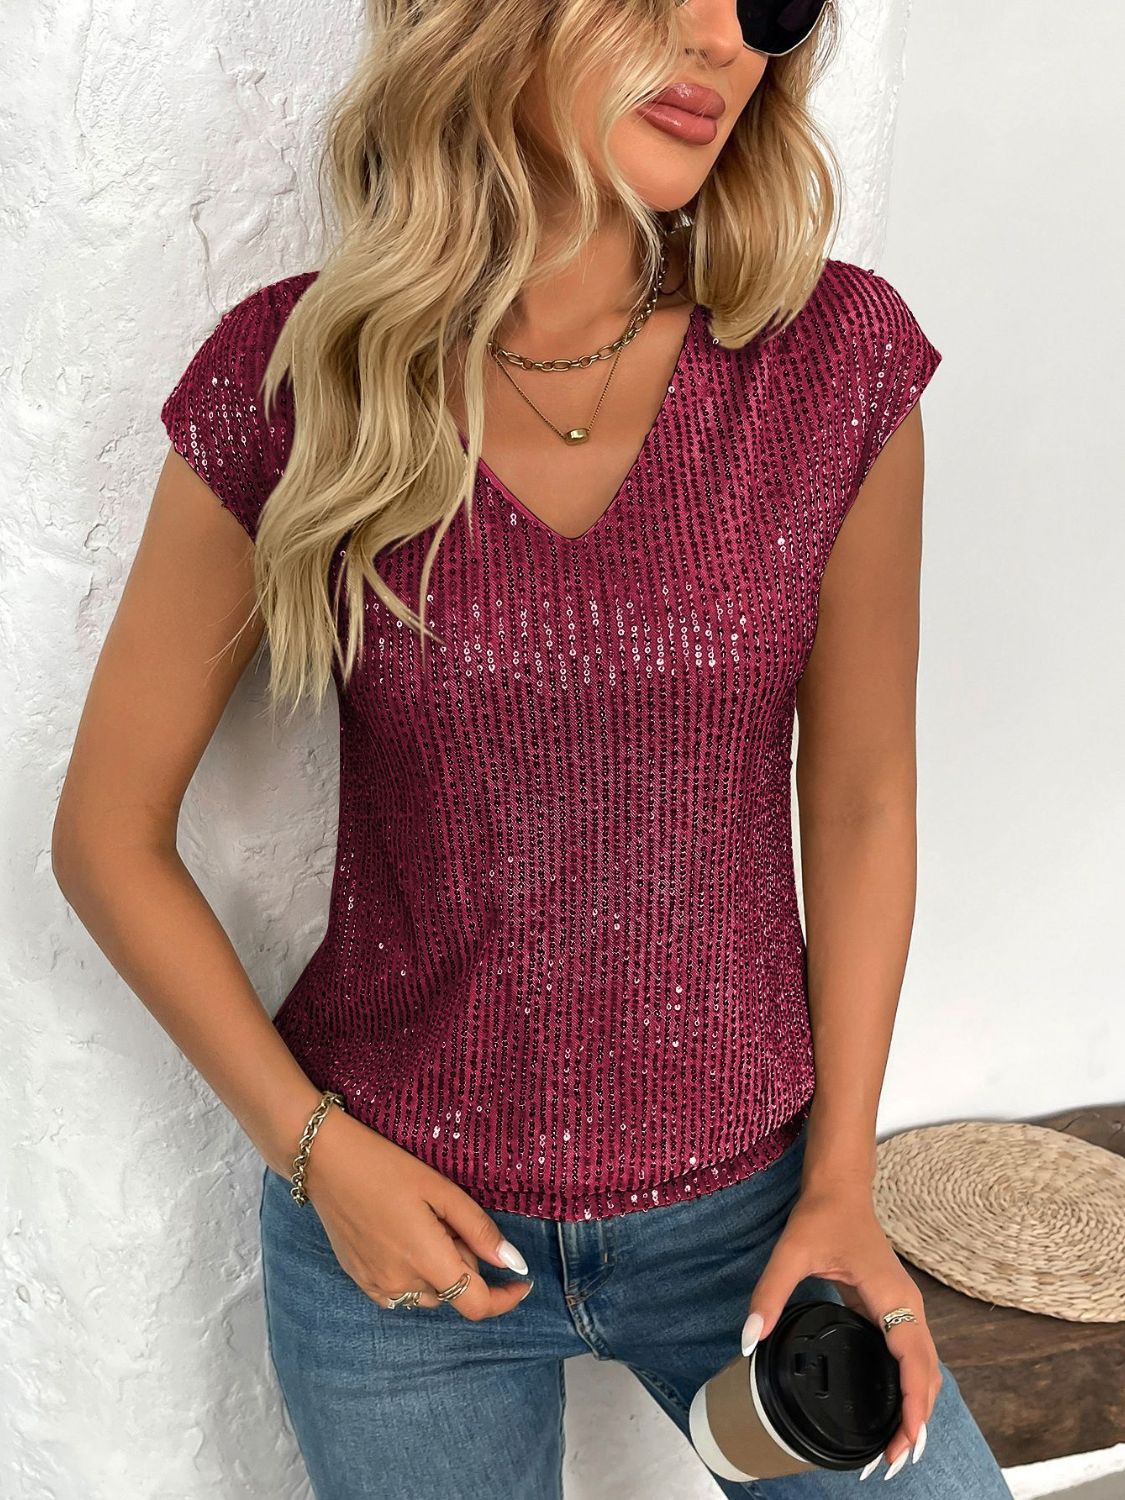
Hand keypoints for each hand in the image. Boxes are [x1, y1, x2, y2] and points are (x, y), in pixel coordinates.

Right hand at [298, 1107, 534, 1319]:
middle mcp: (399, 1284)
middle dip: (465, 1263)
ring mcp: (375, 1286)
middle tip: (449, 1218)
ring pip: (428, 1294)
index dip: (504, 1299)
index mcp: (425, 1260)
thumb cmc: (386, 1167)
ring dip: (439, 1270)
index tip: (521, 1282)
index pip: (475, 1304)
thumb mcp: (441, 1189)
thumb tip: (514, 1263)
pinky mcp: (359, 1280)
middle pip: (453, 1292)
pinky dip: (414, 1274)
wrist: (324, 1161)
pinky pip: (401, 1292)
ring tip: (424, 1223)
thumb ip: (479, 1230)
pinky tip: (404, 1237)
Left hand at [740, 1177, 936, 1481]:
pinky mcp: (894, 1308)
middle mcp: (909, 1308)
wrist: (839, 1188)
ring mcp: (905, 1308)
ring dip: (916, 1408)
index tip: (901, 1447)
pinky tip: (891, 1407)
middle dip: (915, 1423)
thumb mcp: (791, 1253)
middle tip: (890, 1463)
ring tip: (893, 1448)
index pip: (916, 1367)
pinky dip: (909, 1387)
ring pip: (924, 1369)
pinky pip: (911, 1356)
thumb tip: (750, 1340)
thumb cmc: (822, 1216)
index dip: (913, 1410)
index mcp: (894, 1299)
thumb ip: (770, 1295)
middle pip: (928, 1377)